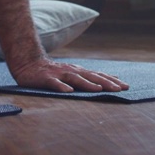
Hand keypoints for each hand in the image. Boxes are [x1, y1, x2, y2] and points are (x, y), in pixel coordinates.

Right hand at [8, 57, 128, 92]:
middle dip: (105, 82)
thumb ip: (90, 77)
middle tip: (119, 89)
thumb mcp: (73, 73)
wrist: (28, 63)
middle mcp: (71, 71)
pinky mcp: (46, 78)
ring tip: (97, 89)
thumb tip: (112, 79)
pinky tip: (67, 91)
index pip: (98, 75)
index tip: (126, 86)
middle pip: (91, 76)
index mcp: (78, 71)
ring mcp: (59, 74)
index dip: (112, 80)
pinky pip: (54, 83)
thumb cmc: (53, 71)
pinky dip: (61, 87)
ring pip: (75, 79)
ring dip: (87, 84)